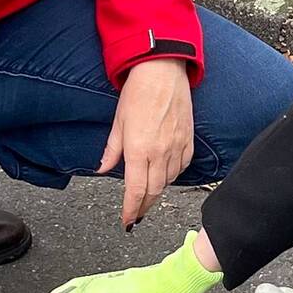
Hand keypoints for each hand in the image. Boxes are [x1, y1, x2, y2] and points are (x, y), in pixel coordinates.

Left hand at [102, 59, 194, 228]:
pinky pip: (182, 167)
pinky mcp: (188, 140)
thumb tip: (103, 168)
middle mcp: (159, 152)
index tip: (127, 220)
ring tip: (148, 193)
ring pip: (169, 181)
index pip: (136, 191)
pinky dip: (173, 175)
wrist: (162, 71)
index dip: (131, 210)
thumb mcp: (118, 122)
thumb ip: (112, 150)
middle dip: (144, 206)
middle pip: (154, 191)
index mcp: (138, 149)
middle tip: (137, 214)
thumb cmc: (138, 92)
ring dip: (157, 190)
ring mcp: (176, 146)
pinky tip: (166, 175)